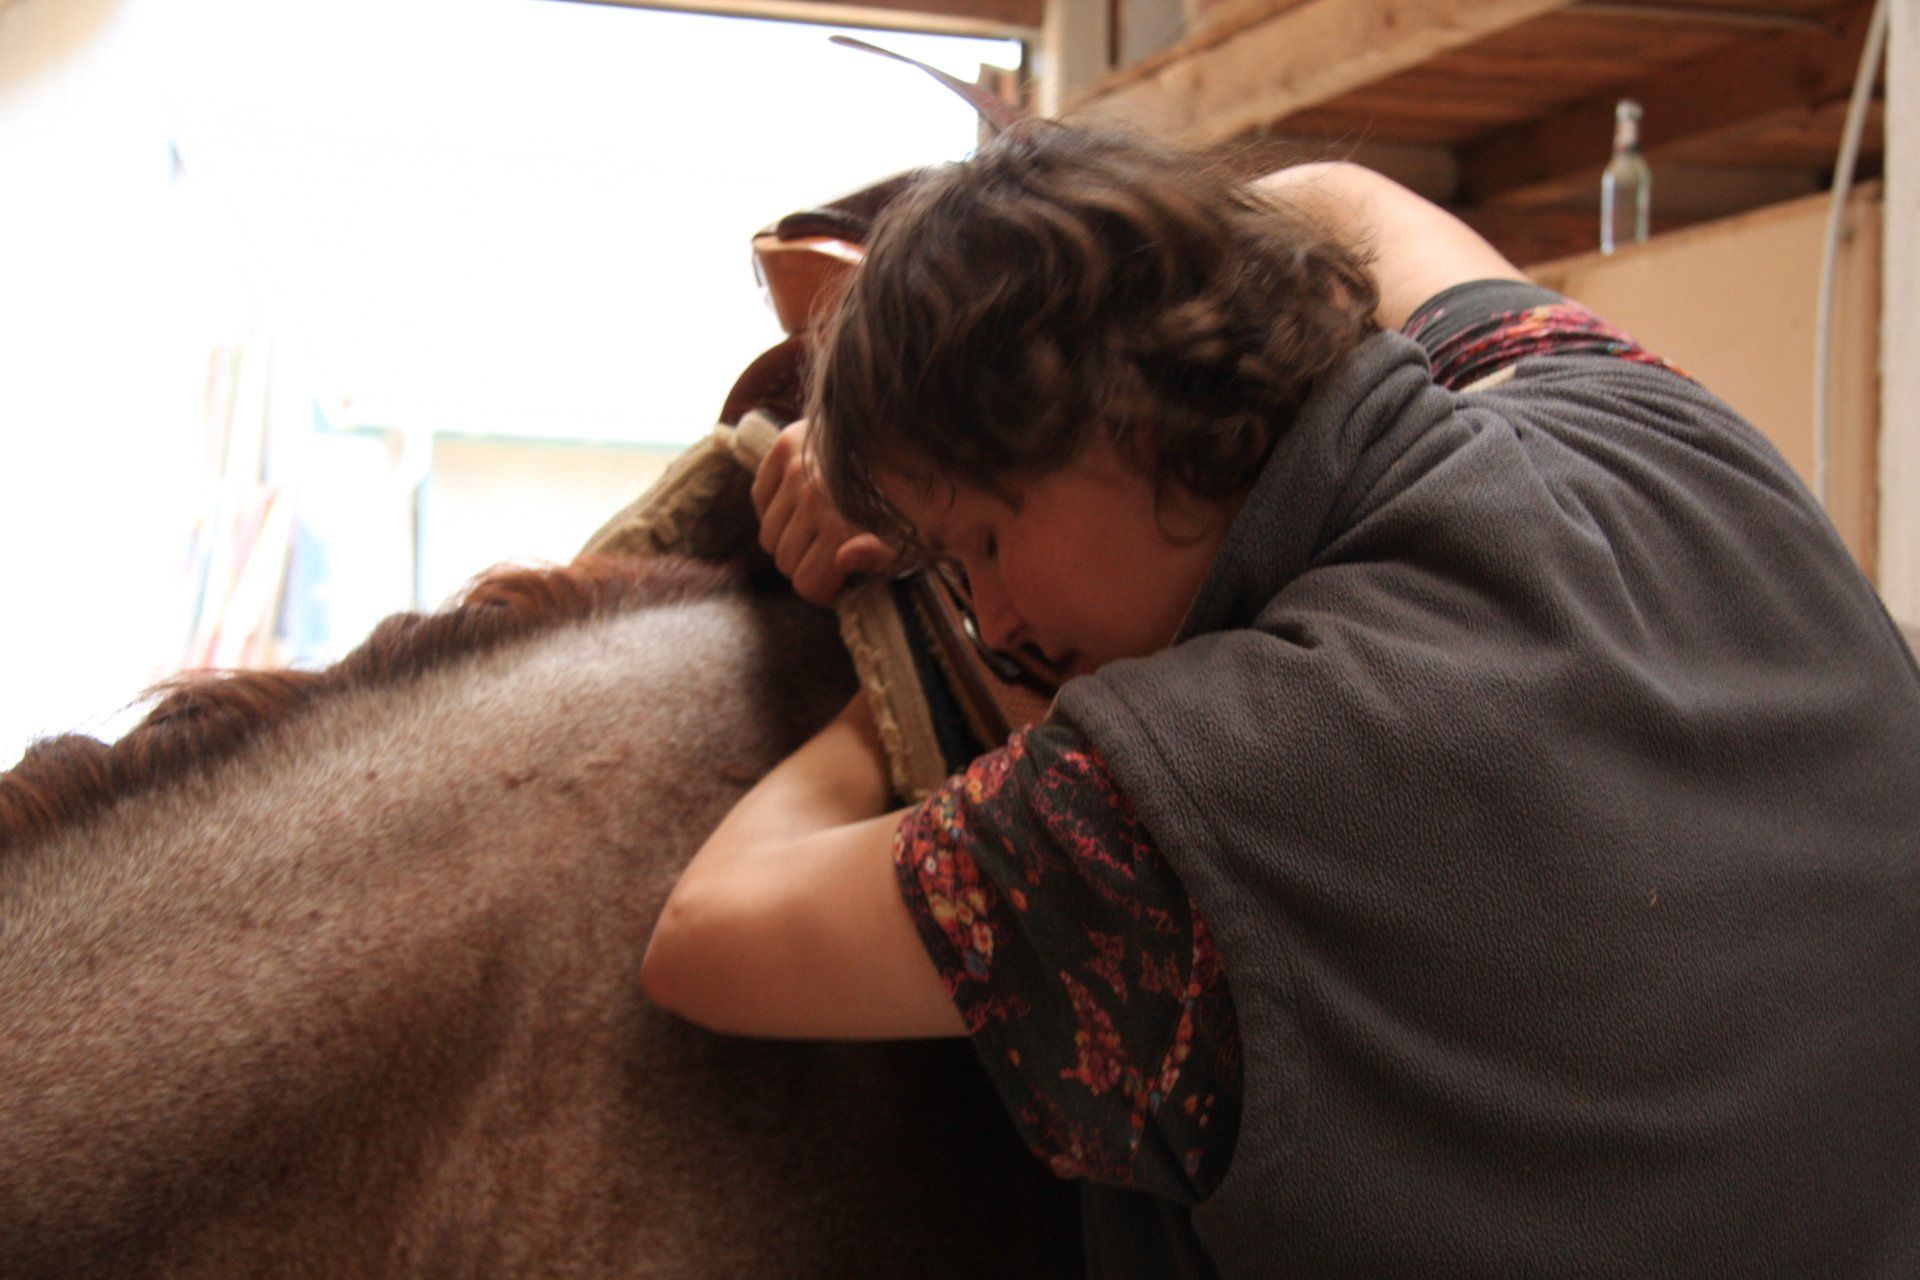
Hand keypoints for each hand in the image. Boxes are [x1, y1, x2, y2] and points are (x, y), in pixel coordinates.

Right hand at [750, 419, 900, 606]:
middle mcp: (814, 495)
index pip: (806, 583)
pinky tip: (801, 504)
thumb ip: (881, 556)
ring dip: (788, 539)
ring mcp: (797, 468)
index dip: (823, 590)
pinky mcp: (787, 445)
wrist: (912, 442)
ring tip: (817, 527)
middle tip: (828, 553)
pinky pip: (760, 497)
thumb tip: (844, 559)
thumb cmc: (909, 500)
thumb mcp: (908, 537)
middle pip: (785, 562)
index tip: (838, 582)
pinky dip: (775, 507)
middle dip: (805, 565)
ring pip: (768, 536)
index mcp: (845, 523)